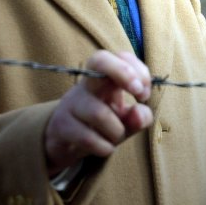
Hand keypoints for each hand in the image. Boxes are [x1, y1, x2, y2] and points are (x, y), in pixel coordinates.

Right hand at [44, 50, 152, 176]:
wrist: (66, 144)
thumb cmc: (101, 125)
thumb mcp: (125, 120)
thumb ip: (139, 117)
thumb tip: (139, 114)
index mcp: (106, 79)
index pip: (119, 56)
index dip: (137, 69)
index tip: (144, 94)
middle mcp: (87, 85)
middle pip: (99, 60)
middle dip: (124, 72)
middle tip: (139, 94)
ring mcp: (71, 103)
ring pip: (99, 112)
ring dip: (116, 131)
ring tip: (116, 137)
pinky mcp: (61, 125)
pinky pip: (87, 137)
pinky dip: (104, 147)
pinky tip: (105, 148)